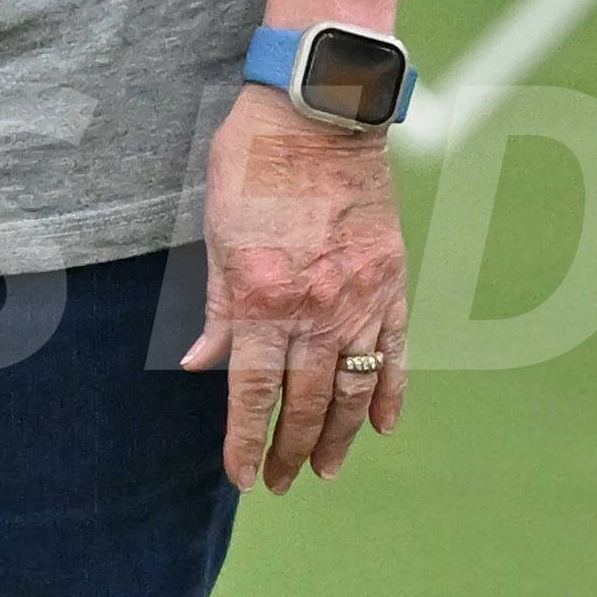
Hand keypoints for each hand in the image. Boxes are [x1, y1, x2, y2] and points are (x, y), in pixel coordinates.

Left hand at [189, 76, 407, 489]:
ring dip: (341, 438)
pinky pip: (395, 349)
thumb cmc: (254, 163)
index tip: (242, 477)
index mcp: (261, 300)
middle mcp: (313, 310)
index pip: (251, 394)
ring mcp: (359, 299)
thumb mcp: (217, 234)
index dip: (245, 442)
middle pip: (305, 402)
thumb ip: (217, 307)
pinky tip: (384, 426)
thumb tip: (202, 364)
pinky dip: (391, 391)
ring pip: (353, 388)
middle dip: (290, 451)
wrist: (321, 113)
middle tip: (280, 483)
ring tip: (328, 470)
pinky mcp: (390, 281)